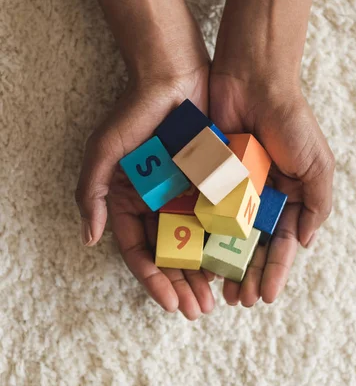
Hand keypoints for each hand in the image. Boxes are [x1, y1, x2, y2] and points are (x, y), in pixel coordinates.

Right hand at [75, 64, 215, 319]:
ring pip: (198, 244)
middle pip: (170, 255)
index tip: (171, 303)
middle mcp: (158, 204)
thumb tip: (88, 238)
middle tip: (200, 311)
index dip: (154, 280)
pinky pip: (220, 219)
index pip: (140, 251)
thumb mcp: (104, 150)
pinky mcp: (213, 184)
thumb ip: (92, 192)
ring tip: (219, 299)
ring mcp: (186, 196)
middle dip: (183, 285)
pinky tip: (236, 265)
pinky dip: (226, 243)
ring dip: (206, 274)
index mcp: (131, 202)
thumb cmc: (135, 112)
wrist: (175, 74)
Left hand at [209, 72, 334, 306]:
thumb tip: (305, 243)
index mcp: (288, 198)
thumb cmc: (290, 122)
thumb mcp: (317, 163)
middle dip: (247, 275)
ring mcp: (232, 192)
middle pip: (253, 248)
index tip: (265, 296)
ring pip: (226, 238)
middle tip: (237, 301)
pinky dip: (201, 237)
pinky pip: (203, 214)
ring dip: (224, 265)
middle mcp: (260, 200)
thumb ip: (317, 203)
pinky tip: (197, 260)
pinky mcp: (208, 180)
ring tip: (217, 290)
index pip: (282, 245)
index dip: (275, 272)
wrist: (253, 81)